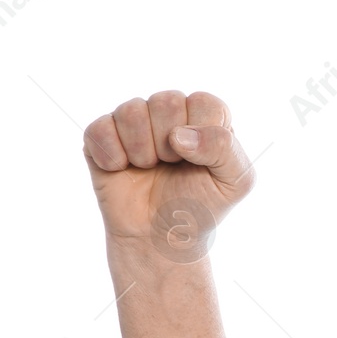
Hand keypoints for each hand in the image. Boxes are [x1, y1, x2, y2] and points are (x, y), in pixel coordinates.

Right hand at [84, 90, 254, 260]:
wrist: (161, 236)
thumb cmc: (201, 206)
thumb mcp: (236, 182)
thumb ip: (225, 148)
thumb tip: (179, 135)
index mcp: (206, 117)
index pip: (204, 102)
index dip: (201, 136)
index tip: (200, 162)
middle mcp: (170, 112)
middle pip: (166, 101)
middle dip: (171, 145)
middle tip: (172, 165)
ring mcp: (134, 122)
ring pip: (131, 111)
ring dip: (142, 151)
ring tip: (149, 168)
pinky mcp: (101, 136)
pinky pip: (100, 129)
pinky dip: (113, 157)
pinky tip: (122, 170)